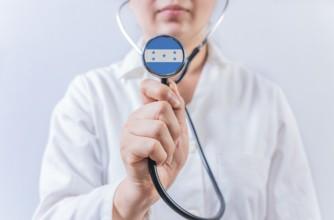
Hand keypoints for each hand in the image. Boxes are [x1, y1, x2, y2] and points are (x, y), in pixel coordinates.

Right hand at [113, 79, 188, 219]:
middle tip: (169, 143)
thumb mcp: (178, 132)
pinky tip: (156, 160)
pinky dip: (161, 156)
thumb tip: (173, 85)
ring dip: (168, 146)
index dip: (163, 90)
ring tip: (162, 154)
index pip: (147, 86)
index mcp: (145, 113)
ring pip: (159, 127)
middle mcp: (134, 119)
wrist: (155, 186)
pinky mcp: (127, 148)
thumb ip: (177, 109)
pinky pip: (152, 145)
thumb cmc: (165, 159)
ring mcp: (128, 133)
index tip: (175, 104)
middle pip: (162, 108)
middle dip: (174, 130)